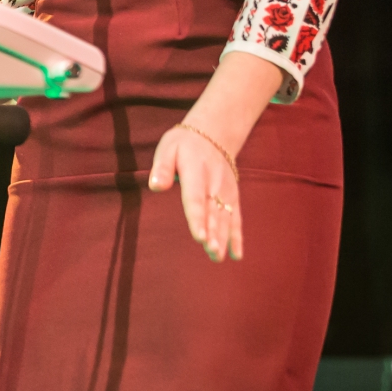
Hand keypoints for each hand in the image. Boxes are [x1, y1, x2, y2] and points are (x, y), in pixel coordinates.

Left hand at [148, 125, 242, 261]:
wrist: (214, 133)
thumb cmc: (183, 144)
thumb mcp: (168, 147)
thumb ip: (162, 167)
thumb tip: (155, 186)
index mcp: (196, 171)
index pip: (196, 198)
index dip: (198, 218)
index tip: (199, 236)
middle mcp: (214, 183)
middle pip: (213, 211)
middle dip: (213, 233)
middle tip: (211, 251)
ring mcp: (226, 191)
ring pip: (225, 217)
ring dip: (223, 238)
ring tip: (217, 256)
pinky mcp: (233, 197)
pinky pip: (236, 218)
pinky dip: (237, 236)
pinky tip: (236, 255)